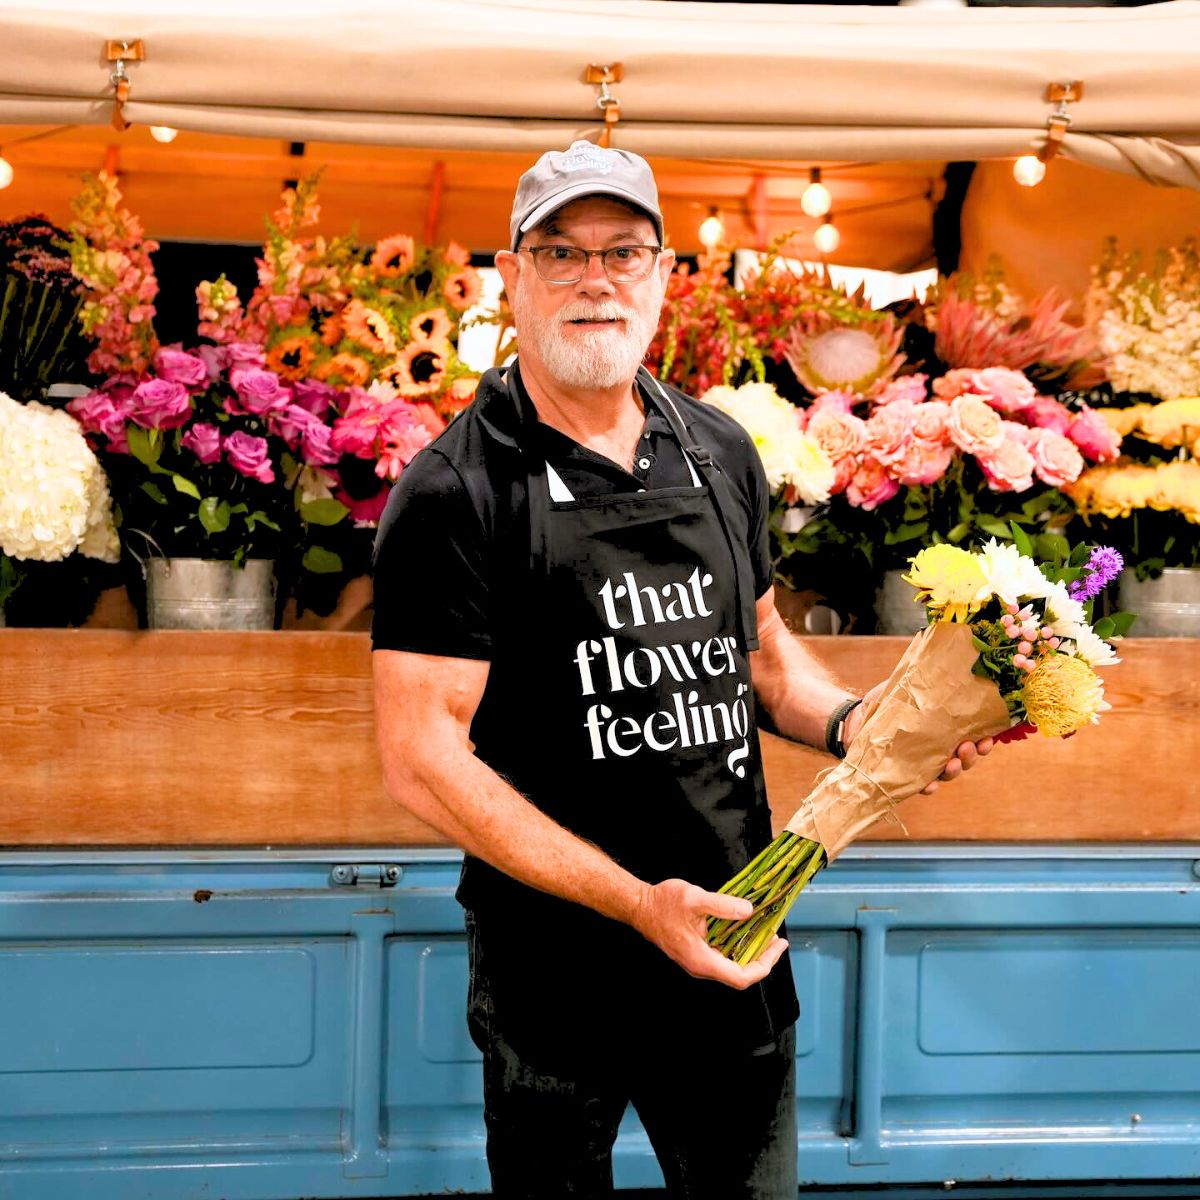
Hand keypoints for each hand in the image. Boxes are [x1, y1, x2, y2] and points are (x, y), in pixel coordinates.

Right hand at [631, 878, 788, 989]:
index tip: (776, 947)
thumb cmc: (662, 903)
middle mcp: (701, 966)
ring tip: (765, 933)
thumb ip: (723, 906)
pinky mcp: (695, 953)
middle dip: (761, 957)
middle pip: (739, 973)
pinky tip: (743, 930)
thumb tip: (748, 912)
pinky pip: (721, 956)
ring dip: (750, 951)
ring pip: (731, 965)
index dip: (764, 965)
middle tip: (776, 939)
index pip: (741, 976)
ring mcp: (697, 961)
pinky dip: (737, 945)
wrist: (639, 906)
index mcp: (702, 960)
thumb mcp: (695, 898)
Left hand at [842, 683, 995, 795]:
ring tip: (954, 762)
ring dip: (956, 769)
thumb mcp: (906, 687)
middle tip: (969, 746)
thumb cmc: (885, 702)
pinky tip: (932, 784)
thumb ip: (924, 679)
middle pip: (965, 757)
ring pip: (947, 772)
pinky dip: (928, 786)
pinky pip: (921, 785)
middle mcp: (938, 747)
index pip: (972, 736)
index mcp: (945, 728)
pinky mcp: (906, 773)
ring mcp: (923, 762)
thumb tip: (942, 659)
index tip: (989, 736)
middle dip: (972, 755)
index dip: (984, 740)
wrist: (854, 719)